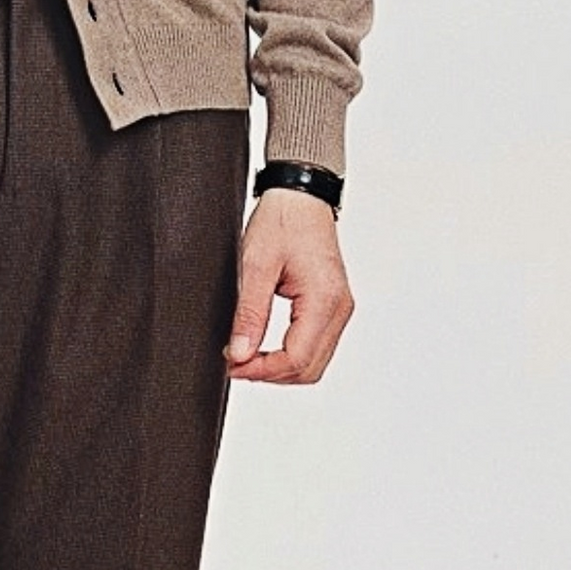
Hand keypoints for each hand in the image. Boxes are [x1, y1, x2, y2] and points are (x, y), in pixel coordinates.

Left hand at [226, 189, 353, 383]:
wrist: (301, 196)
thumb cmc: (282, 220)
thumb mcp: (255, 265)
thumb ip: (248, 314)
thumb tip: (239, 354)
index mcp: (324, 300)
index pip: (296, 359)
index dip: (261, 371)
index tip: (231, 365)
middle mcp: (339, 309)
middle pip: (308, 368)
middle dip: (270, 373)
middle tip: (234, 363)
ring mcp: (339, 308)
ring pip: (314, 362)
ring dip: (280, 366)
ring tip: (245, 354)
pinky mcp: (332, 306)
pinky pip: (315, 345)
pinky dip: (290, 353)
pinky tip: (263, 345)